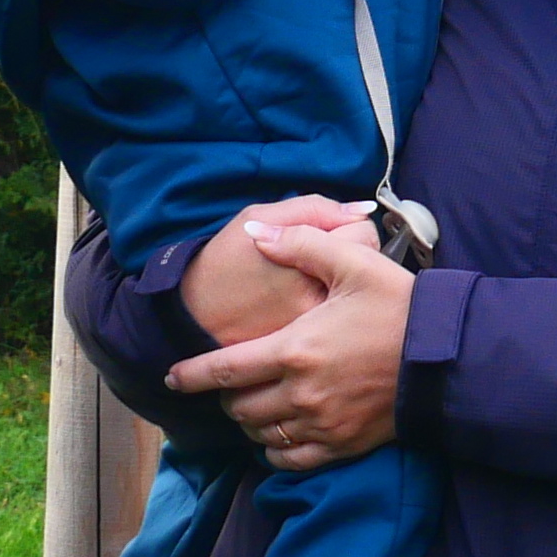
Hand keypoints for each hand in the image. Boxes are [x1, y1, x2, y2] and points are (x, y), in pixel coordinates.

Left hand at [171, 221, 410, 470]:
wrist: (446, 357)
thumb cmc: (399, 306)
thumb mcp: (352, 263)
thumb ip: (300, 244)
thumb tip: (255, 234)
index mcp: (295, 349)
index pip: (224, 370)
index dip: (191, 375)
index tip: (172, 378)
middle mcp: (300, 393)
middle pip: (238, 407)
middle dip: (226, 396)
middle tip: (229, 383)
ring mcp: (321, 424)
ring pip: (261, 435)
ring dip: (249, 422)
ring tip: (252, 406)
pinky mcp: (342, 445)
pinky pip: (291, 459)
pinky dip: (275, 451)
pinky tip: (277, 437)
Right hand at [181, 198, 357, 346]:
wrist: (192, 321)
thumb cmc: (222, 266)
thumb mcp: (255, 219)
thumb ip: (312, 208)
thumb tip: (360, 208)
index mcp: (307, 260)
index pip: (363, 232)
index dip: (346, 225)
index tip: (326, 232)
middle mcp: (319, 299)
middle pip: (365, 264)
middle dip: (347, 256)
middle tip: (317, 259)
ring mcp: (317, 329)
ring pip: (355, 295)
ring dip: (341, 284)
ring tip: (308, 282)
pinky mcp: (310, 349)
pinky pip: (339, 320)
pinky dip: (331, 310)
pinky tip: (305, 305)